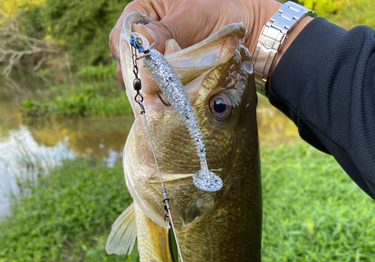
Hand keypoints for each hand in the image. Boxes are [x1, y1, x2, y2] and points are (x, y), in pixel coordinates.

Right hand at [109, 0, 280, 84]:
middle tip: (154, 84)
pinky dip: (163, 93)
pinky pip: (157, 87)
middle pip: (127, 60)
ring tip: (166, 90)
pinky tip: (171, 96)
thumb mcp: (191, 17)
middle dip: (138, 74)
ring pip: (141, 77)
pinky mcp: (169, 75)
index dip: (127, 52)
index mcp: (145, 10)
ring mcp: (157, 58)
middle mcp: (146, 35)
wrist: (249, 30)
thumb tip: (141, 48)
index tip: (142, 66)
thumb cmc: (220, 11)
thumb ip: (165, 31)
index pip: (121, 35)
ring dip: (151, 86)